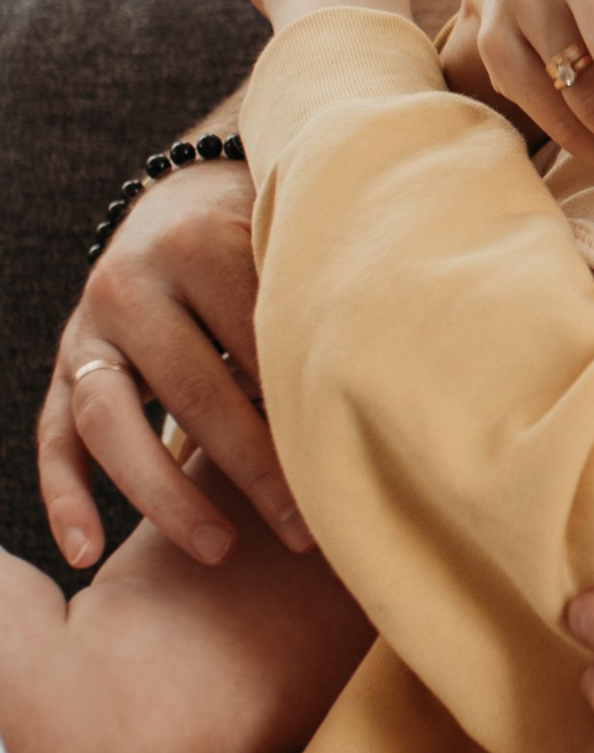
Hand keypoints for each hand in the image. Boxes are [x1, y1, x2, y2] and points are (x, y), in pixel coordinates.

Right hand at [36, 158, 309, 567]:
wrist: (182, 200)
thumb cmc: (262, 238)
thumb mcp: (285, 245)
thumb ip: (314, 298)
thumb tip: (381, 386)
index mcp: (199, 245)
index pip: (256, 343)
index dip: (305, 410)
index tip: (350, 470)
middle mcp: (132, 283)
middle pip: (192, 390)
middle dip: (254, 469)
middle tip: (307, 532)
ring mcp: (89, 329)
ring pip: (110, 421)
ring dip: (166, 495)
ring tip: (220, 550)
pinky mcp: (64, 366)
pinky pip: (53, 438)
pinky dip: (64, 496)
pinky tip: (87, 552)